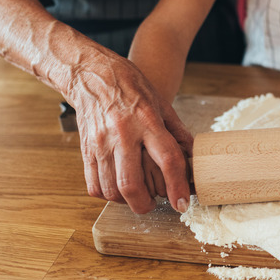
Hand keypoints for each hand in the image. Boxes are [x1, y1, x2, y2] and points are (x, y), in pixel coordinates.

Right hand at [66, 53, 192, 213]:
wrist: (92, 74)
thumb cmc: (130, 86)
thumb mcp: (161, 103)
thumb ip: (177, 132)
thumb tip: (193, 156)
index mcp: (147, 121)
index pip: (167, 159)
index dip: (177, 186)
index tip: (182, 203)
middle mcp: (122, 134)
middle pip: (131, 183)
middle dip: (145, 204)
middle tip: (155, 205)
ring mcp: (101, 144)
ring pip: (111, 189)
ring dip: (127, 202)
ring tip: (139, 197)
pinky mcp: (86, 150)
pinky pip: (94, 185)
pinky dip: (108, 195)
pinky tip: (119, 190)